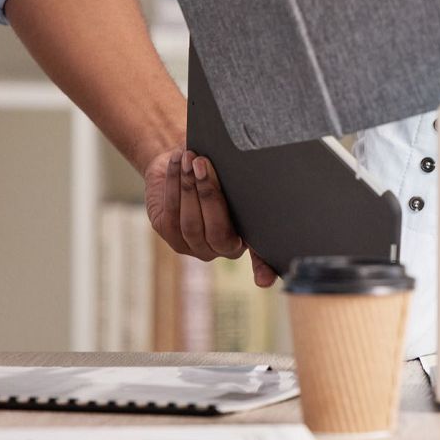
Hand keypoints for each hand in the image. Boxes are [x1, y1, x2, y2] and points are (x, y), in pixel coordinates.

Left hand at [143, 147, 277, 287]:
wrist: (186, 160)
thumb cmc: (220, 168)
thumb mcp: (237, 180)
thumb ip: (248, 191)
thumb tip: (273, 182)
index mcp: (245, 239)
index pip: (259, 258)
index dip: (263, 270)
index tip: (264, 281)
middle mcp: (218, 249)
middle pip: (215, 230)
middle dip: (208, 195)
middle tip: (205, 165)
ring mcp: (190, 245)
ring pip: (189, 222)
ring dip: (188, 187)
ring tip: (191, 158)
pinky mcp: (167, 232)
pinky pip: (170, 211)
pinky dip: (174, 184)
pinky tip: (179, 162)